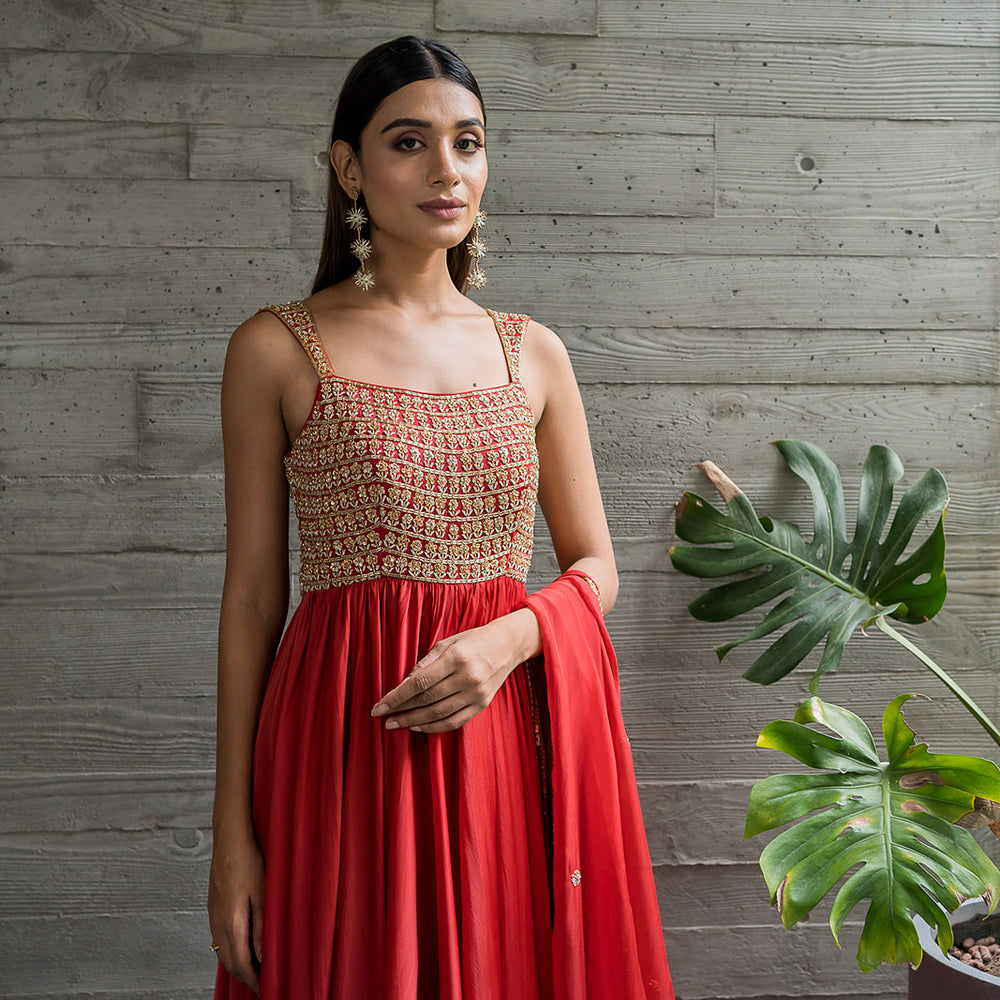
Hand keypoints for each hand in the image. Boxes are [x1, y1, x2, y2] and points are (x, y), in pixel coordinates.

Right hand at [208, 828, 263, 992]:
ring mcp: (213, 915)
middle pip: (229, 961)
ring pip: (222, 951)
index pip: (240, 963)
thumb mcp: (263, 894)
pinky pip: (220, 938)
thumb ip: (262, 927)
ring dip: (237, 964)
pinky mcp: (213, 907)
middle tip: (261, 983)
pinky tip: (243, 946)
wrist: (229, 839)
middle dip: (245, 976)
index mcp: (231, 923)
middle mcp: (217, 923)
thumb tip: (263, 956)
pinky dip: (231, 950)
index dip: (253, 979)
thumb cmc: (249, 861)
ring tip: (255, 969)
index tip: (265, 988)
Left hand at [372, 609, 539, 732]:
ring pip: (438, 714)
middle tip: (383, 718)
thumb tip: (404, 683)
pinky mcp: (482, 704)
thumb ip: (425, 662)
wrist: (507, 645)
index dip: (396, 696)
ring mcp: (476, 693)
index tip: (379, 706)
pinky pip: (454, 722)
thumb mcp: (447, 642)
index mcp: (455, 658)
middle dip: (401, 711)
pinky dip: (434, 727)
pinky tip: (418, 726)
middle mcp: (467, 677)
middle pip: (426, 700)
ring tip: (396, 724)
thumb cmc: (473, 640)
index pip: (419, 682)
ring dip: (413, 721)